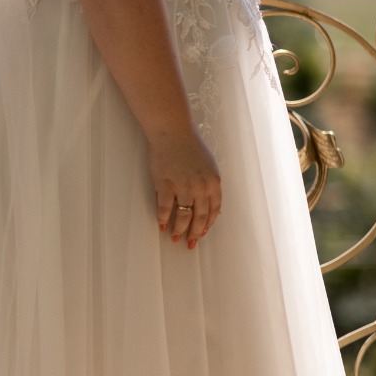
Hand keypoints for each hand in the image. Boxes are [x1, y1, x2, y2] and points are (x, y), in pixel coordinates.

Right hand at [147, 125, 221, 248]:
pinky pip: (164, 208)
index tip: (202, 233)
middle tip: (190, 243)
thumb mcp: (209, 165)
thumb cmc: (190, 146)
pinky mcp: (165, 184)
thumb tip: (207, 203)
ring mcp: (183, 187)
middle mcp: (201, 187)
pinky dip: (162, 218)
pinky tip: (161, 224)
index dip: (207, 225)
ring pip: (183, 216)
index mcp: (214, 183)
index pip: (214, 211)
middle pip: (200, 217)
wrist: (173, 132)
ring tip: (175, 237)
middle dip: (195, 233)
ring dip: (179, 229)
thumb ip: (209, 184)